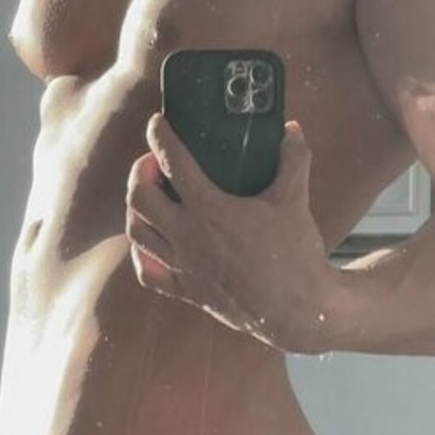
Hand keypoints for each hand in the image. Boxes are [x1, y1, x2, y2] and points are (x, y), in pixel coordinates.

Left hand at [125, 116, 337, 352]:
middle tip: (153, 163)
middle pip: (139, 197)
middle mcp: (188, 237)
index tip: (157, 124)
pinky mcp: (187, 290)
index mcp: (211, 210)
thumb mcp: (294, 199)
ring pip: (137, 232)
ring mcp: (184, 266)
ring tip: (149, 196)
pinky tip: (152, 241)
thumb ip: (293, 159)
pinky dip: (142, 253)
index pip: (173, 163)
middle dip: (139, 172)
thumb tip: (292, 129)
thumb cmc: (295, 255)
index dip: (159, 137)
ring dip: (135, 208)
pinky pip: (147, 272)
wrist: (298, 310)